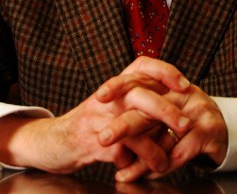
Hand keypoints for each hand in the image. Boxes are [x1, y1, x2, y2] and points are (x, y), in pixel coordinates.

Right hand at [0, 65, 190, 175]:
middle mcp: (107, 98)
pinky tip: (141, 172)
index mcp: (115, 86)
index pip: (142, 66)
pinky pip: (120, 153)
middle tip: (184, 124)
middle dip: (165, 110)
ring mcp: (97, 118)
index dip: (165, 72)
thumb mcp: (112, 108)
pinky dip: (134, 165)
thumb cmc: (88, 126)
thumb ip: (138, 104)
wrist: (51, 142)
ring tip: (166, 161)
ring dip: (153, 145)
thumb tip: (173, 108)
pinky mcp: (89, 142)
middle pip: (140, 94)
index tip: (185, 85)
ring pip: (131, 125)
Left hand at [95, 57, 228, 181]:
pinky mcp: (208, 130)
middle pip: (147, 107)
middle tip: (103, 138)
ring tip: (125, 173)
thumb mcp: (160, 115)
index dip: (118, 86)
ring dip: (142, 159)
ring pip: (163, 137)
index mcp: (165, 86)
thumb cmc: (183, 123)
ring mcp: (196, 110)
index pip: (139, 78)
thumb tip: (105, 132)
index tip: (99, 96)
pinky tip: (151, 175)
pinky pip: (180, 152)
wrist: (221, 131)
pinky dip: (164, 166)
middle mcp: (180, 94)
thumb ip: (138, 117)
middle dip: (123, 126)